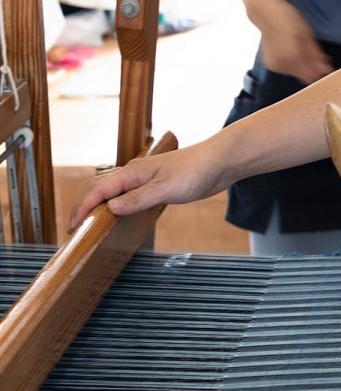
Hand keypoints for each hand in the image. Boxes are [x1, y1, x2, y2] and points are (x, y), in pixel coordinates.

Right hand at [67, 140, 226, 231]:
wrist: (218, 161)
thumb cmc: (195, 172)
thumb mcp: (165, 189)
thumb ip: (138, 199)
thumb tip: (110, 208)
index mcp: (133, 172)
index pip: (98, 191)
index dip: (83, 208)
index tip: (72, 227)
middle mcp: (134, 173)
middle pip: (99, 188)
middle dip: (84, 206)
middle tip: (74, 229)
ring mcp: (144, 178)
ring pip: (111, 190)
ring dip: (97, 205)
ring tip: (89, 224)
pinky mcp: (154, 184)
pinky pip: (126, 194)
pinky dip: (114, 204)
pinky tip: (116, 215)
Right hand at [259, 0, 332, 83]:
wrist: (265, 13)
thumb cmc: (288, 19)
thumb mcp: (306, 33)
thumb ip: (315, 54)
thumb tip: (326, 70)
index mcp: (292, 57)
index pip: (311, 76)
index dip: (319, 70)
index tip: (323, 61)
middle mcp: (282, 65)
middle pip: (303, 77)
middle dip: (310, 67)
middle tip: (310, 51)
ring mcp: (274, 66)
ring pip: (295, 74)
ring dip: (301, 65)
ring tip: (298, 47)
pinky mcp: (270, 65)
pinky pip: (286, 70)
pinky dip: (291, 63)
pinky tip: (289, 50)